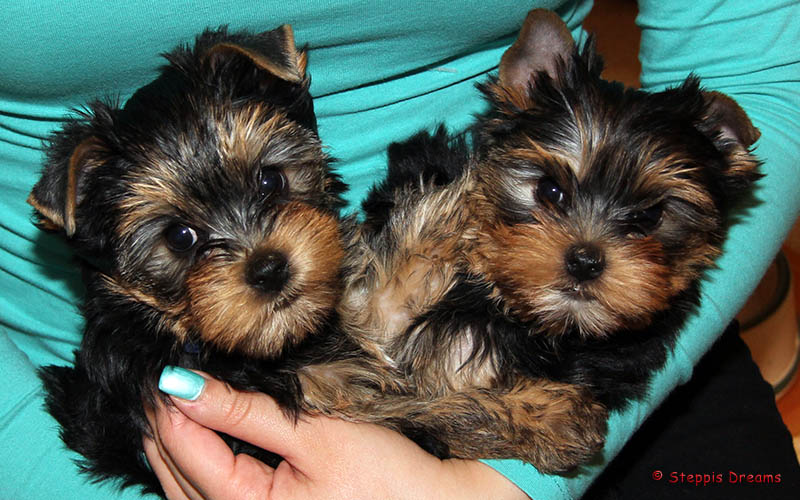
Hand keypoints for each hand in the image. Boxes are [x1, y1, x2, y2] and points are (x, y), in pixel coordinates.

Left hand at [143, 367, 528, 499]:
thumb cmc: (388, 477)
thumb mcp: (317, 435)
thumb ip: (247, 412)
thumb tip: (186, 386)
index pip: (189, 454)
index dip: (170, 409)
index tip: (159, 371)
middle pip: (181, 479)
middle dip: (164, 432)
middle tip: (154, 387)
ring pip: (193, 494)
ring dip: (177, 453)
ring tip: (169, 411)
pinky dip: (200, 470)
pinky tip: (200, 444)